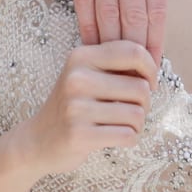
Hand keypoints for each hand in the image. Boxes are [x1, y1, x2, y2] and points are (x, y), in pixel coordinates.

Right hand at [12, 40, 155, 176]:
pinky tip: (114, 137)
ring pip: (137, 115)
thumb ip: (116, 65)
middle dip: (144, 104)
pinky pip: (127, 136)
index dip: (151, 69)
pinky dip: (128, 139)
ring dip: (136, 125)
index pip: (133, 51)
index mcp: (81, 57)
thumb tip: (154, 66)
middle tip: (131, 110)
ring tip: (120, 125)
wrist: (37, 140)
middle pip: (140, 88)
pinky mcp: (79, 134)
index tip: (149, 83)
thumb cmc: (73, 106)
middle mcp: (77, 78)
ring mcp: (76, 107)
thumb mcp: (86, 75)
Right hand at [45, 0, 170, 57]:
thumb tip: (155, 19)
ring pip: (107, 13)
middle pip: (133, 17)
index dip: (154, 42)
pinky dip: (87, 26)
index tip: (152, 66)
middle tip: (132, 78)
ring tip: (111, 69)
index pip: (158, 10)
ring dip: (109, 45)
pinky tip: (90, 44)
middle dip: (133, 52)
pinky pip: (83, 1)